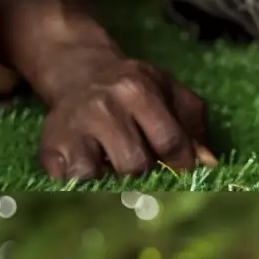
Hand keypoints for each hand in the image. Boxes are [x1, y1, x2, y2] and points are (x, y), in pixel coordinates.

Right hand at [37, 58, 215, 179]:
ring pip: (97, 176)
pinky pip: (68, 182)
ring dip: (110, 180)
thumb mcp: (171, 94)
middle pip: (134, 164)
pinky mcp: (49, 147)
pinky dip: (81, 185)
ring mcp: (72, 127)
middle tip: (144, 167)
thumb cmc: (135, 90)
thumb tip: (209, 164)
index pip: (169, 141)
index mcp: (136, 89)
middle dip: (145, 173)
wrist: (80, 73)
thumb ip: (194, 126)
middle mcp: (102, 107)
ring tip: (114, 167)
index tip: (184, 175)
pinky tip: (90, 171)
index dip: (182, 165)